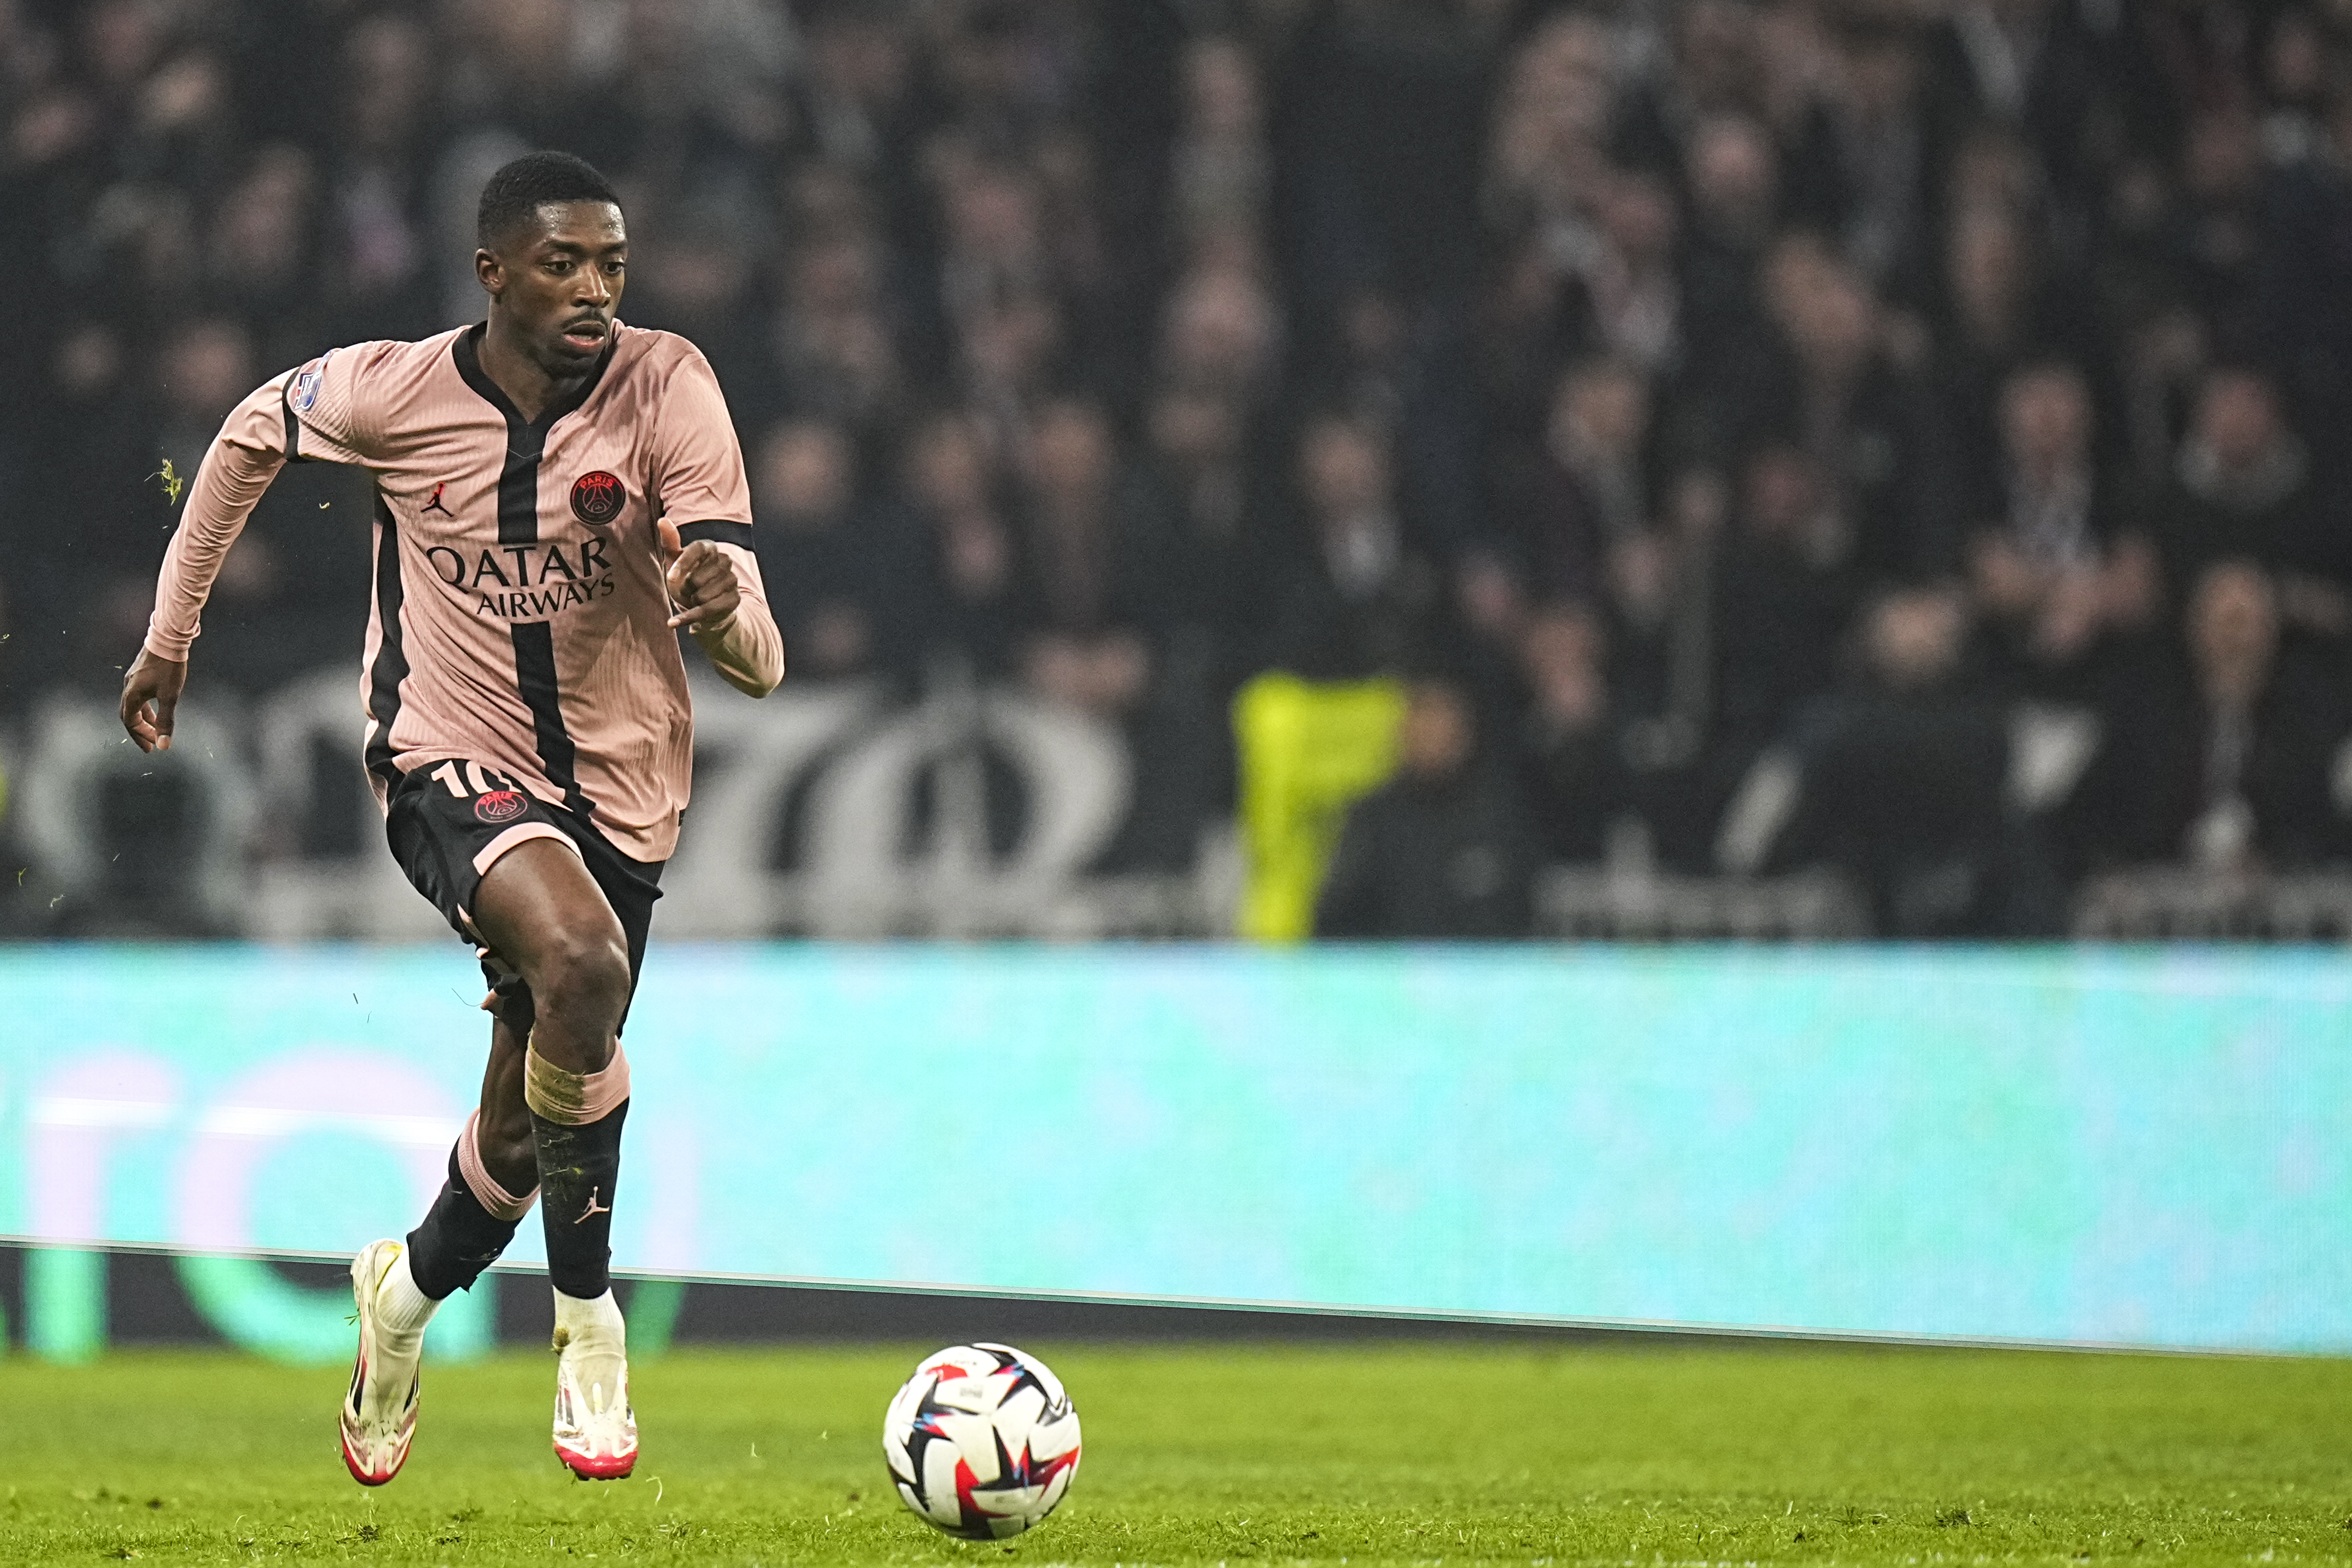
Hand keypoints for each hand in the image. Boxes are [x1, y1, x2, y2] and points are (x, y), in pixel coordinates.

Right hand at [120, 649, 187, 752]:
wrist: (168, 639)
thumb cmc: (168, 667)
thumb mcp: (170, 697)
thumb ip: (166, 721)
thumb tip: (163, 744)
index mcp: (131, 695)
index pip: (130, 722)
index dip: (141, 736)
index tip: (152, 747)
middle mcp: (128, 688)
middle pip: (129, 715)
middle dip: (140, 731)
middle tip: (151, 744)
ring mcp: (133, 680)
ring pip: (136, 705)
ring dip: (145, 719)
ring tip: (157, 730)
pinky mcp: (140, 674)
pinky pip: (139, 696)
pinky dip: (147, 707)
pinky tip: (157, 709)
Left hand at [658, 519, 741, 633]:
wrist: (703, 601)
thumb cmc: (686, 577)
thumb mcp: (674, 560)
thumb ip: (669, 541)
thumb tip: (663, 520)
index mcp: (709, 547)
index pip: (696, 551)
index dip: (682, 565)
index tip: (671, 578)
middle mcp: (725, 560)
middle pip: (696, 579)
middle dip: (685, 589)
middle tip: (686, 589)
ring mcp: (732, 580)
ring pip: (702, 596)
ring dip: (690, 602)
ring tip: (693, 598)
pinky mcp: (735, 599)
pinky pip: (708, 611)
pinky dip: (688, 618)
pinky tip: (675, 622)